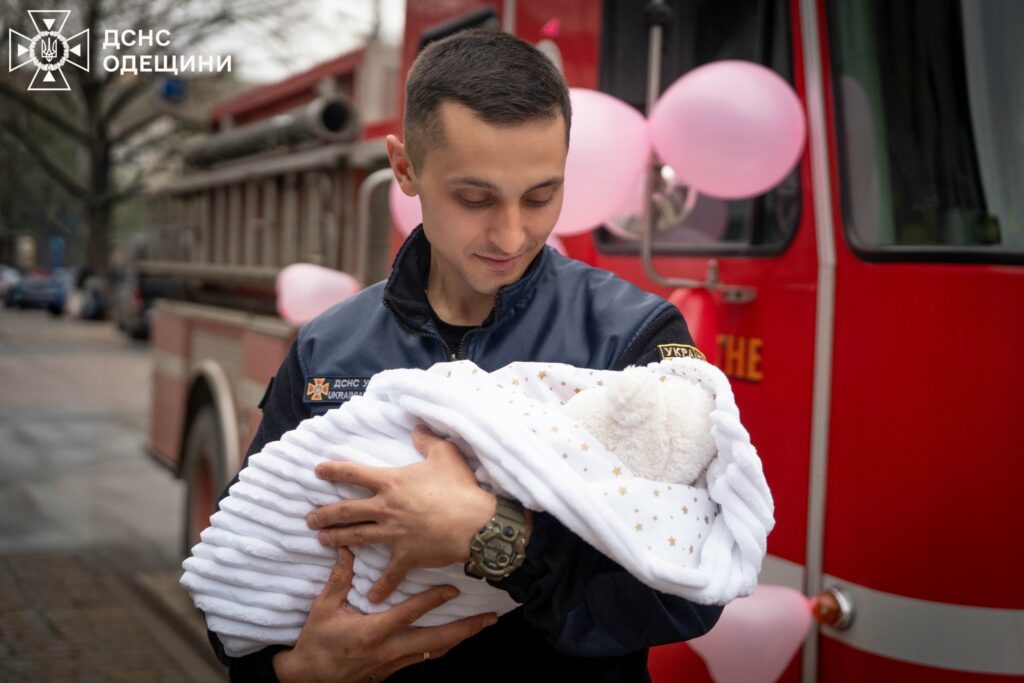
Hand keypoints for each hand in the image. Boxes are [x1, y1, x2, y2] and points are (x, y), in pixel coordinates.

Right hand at [273, 548, 496, 682]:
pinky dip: (440, 646)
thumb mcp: (323, 609)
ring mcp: (393, 663)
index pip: (410, 614)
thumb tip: (346, 549)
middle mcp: (389, 650)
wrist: (309, 680)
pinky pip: (423, 658)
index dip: (433, 601)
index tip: (454, 589)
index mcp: (373, 632)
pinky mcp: (392, 671)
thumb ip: (339, 579)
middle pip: (436, 641)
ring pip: (434, 652)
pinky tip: (450, 639)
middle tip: (489, 618)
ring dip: (458, 638)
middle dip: (465, 629)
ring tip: (479, 625)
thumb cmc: (316, 643)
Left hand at [307, 425, 496, 602]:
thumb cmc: (460, 487)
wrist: (476, 523)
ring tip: (321, 540)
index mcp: (392, 482)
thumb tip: (416, 428)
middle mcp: (386, 508)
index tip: (317, 471)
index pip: (354, 474)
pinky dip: (382, 587)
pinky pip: (390, 574)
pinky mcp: (406, 556)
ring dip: (336, 539)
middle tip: (310, 518)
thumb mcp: (445, 454)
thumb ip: (427, 440)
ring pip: (357, 537)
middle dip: (324, 514)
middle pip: (346, 511)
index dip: (334, 470)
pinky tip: (372, 597)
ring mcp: (393, 534)